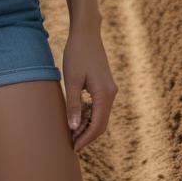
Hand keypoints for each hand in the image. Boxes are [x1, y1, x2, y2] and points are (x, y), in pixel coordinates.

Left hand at [62, 23, 115, 151]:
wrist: (86, 32)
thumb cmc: (76, 54)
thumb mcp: (71, 79)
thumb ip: (73, 104)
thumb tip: (74, 128)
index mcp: (104, 94)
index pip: (97, 126)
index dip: (86, 139)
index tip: (73, 148)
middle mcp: (111, 94)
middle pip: (101, 123)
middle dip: (87, 135)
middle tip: (71, 144)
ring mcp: (109, 89)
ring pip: (100, 115)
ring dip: (87, 125)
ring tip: (71, 133)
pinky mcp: (104, 84)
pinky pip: (99, 105)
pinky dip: (89, 114)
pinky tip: (76, 116)